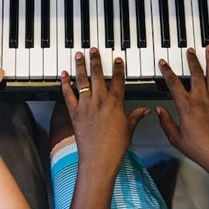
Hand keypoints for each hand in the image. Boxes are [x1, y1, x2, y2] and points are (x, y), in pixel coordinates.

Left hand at [61, 48, 148, 165]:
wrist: (99, 159)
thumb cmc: (115, 147)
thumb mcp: (129, 130)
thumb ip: (135, 116)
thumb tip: (145, 110)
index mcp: (116, 103)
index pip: (118, 80)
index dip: (118, 68)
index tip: (118, 59)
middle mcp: (100, 100)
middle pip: (98, 75)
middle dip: (96, 60)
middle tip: (93, 49)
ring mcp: (86, 105)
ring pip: (82, 80)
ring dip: (80, 66)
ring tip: (79, 54)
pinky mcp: (74, 112)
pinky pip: (68, 94)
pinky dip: (65, 83)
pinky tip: (63, 74)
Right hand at [156, 45, 208, 171]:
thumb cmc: (200, 149)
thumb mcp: (175, 137)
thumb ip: (166, 122)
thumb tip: (159, 110)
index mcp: (186, 106)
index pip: (174, 83)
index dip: (167, 71)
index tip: (163, 63)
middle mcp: (201, 100)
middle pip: (196, 74)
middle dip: (191, 60)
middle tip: (189, 50)